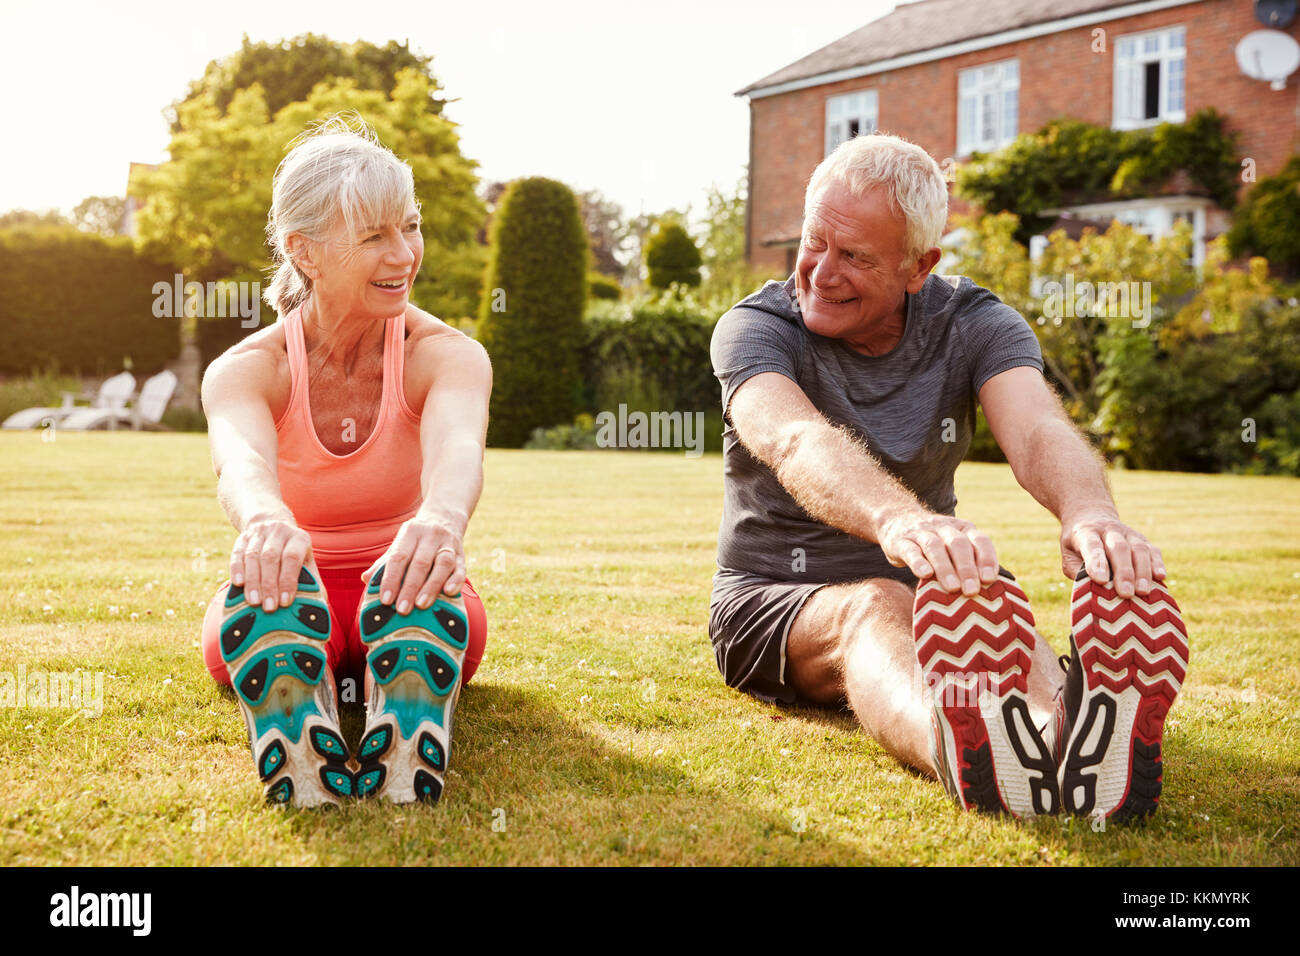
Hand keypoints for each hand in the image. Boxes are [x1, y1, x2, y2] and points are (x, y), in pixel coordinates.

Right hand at [230, 513, 312, 612]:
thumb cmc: (293, 552)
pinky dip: (237, 569)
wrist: (274, 525)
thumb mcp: (306, 561)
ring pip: (253, 556)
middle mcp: (279, 531)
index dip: (288, 580)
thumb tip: (317, 606)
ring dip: (252, 581)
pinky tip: (238, 584)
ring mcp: (259, 532)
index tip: (285, 602)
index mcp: (299, 538)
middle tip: (269, 607)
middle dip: (269, 585)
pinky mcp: (243, 537)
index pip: (292, 558)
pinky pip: (238, 553)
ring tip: (254, 602)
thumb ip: (312, 580)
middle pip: (271, 557)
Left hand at [362, 513, 465, 614]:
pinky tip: (449, 593)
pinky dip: (456, 581)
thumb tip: (366, 579)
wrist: (444, 519)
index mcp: (410, 532)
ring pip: (442, 564)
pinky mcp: (462, 554)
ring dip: (432, 586)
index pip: (399, 556)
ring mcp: (448, 544)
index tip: (386, 600)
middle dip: (410, 587)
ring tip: (421, 605)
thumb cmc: (416, 541)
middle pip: (421, 562)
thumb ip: (384, 562)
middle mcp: (430, 535)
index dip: (391, 579)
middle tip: (402, 609)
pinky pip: (461, 568)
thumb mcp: (399, 545)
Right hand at [877, 510, 998, 595]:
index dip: (986, 558)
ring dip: (945, 568)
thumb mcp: (953, 548)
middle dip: (967, 568)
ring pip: (934, 546)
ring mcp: (921, 533)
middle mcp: (943, 528)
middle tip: (971, 591)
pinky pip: (910, 550)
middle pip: (958, 544)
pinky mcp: (900, 541)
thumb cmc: (935, 547)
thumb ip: (970, 564)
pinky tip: (925, 575)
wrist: (897, 521)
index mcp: (962, 529)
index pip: (979, 540)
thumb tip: (992, 596)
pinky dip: (918, 562)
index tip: (990, 579)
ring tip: (952, 588)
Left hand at [1061, 511, 1165, 597]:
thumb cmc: (1077, 545)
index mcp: (1086, 533)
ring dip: (1143, 571)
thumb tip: (1092, 590)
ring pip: (1139, 549)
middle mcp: (1109, 530)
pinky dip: (1157, 563)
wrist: (1091, 516)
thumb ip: (1077, 571)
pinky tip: (1160, 577)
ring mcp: (1128, 533)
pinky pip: (1153, 550)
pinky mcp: (1142, 539)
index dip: (1097, 563)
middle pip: (1119, 548)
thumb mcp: (1067, 555)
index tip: (1100, 581)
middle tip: (1126, 593)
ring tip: (1143, 591)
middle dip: (1123, 572)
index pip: (1092, 546)